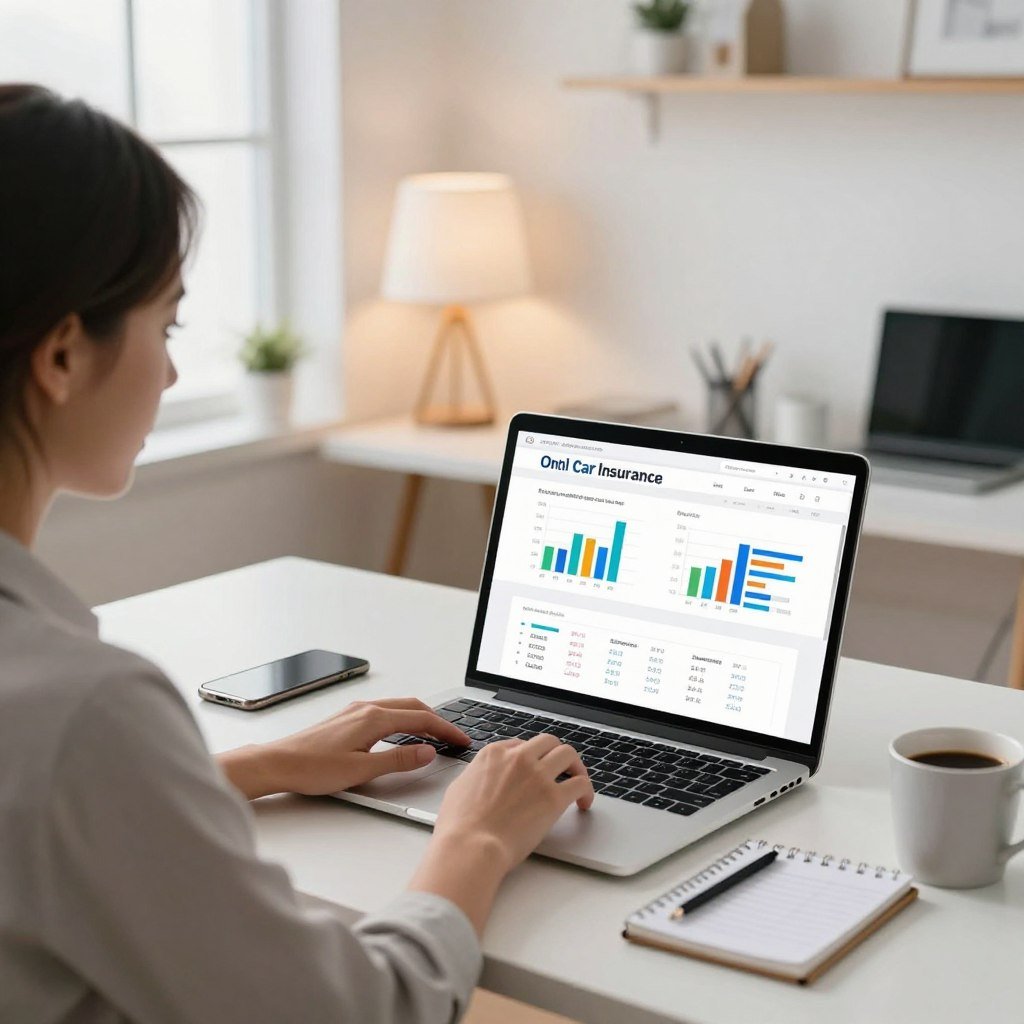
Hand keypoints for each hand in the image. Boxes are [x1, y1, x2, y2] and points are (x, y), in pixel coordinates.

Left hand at [217, 698, 470, 798]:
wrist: (278, 763)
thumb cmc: (312, 768)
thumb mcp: (362, 770)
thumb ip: (398, 761)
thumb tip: (428, 752)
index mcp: (374, 718)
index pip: (422, 720)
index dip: (446, 730)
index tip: (462, 741)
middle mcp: (367, 708)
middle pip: (414, 707)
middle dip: (438, 720)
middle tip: (455, 737)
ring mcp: (356, 710)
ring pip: (399, 707)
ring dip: (421, 717)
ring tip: (435, 734)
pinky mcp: (347, 717)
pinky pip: (385, 711)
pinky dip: (403, 718)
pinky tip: (402, 732)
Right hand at [433, 733, 594, 872]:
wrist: (470, 846)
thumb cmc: (459, 826)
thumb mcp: (459, 788)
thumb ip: (476, 777)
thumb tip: (481, 779)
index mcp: (494, 754)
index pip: (521, 744)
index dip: (532, 756)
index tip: (536, 766)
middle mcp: (518, 758)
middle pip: (548, 742)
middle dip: (556, 753)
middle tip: (562, 768)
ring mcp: (537, 776)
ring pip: (568, 755)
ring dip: (576, 767)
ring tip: (578, 780)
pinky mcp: (553, 798)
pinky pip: (580, 784)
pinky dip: (586, 791)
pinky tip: (584, 802)